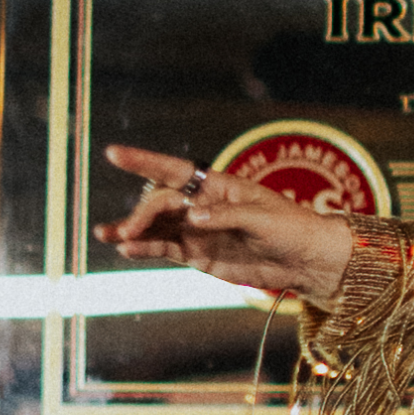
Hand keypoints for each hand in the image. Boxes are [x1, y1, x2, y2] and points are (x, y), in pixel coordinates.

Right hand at [94, 144, 357, 308]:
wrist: (306, 260)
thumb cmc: (290, 228)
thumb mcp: (262, 217)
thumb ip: (225, 216)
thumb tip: (192, 216)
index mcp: (215, 185)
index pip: (173, 169)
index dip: (143, 161)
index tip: (114, 154)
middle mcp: (200, 205)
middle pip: (160, 203)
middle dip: (141, 214)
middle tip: (129, 229)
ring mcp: (197, 231)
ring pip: (157, 227)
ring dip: (132, 230)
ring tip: (108, 234)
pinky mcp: (199, 255)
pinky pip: (166, 250)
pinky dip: (147, 249)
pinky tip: (128, 250)